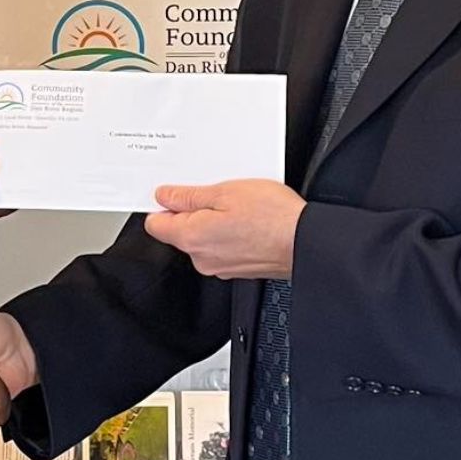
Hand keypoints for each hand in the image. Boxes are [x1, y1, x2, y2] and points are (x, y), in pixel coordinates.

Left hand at [143, 179, 304, 278]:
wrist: (305, 241)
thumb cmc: (271, 217)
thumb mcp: (224, 191)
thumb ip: (188, 196)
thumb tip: (164, 196)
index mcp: (192, 238)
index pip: (155, 224)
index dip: (163, 204)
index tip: (175, 192)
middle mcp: (202, 258)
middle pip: (180, 231)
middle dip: (192, 211)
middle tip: (215, 193)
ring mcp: (220, 266)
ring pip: (203, 238)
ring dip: (213, 220)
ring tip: (238, 205)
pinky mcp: (238, 268)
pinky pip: (222, 246)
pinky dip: (229, 232)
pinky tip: (248, 219)